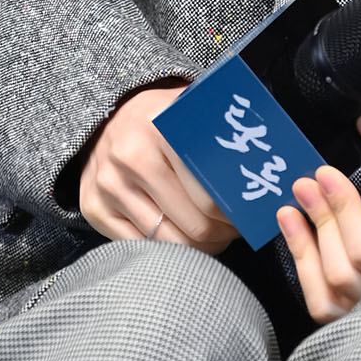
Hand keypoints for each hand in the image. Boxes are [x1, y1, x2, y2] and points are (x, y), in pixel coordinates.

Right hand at [78, 81, 241, 255]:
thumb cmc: (159, 118)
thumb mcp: (188, 110)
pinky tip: (182, 239)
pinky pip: (140, 246)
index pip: (210, 193)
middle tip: (234, 231)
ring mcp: (109, 185)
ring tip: (214, 238)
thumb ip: (220, 130)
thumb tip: (267, 158)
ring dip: (199, 248)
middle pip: (194, 223)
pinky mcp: (93, 208)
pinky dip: (167, 250)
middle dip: (221, 234)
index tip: (248, 217)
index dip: (235, 213)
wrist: (103, 117)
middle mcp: (131, 157)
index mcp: (162, 127)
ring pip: (169, 242)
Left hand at [276, 115, 360, 323]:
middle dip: (321, 223)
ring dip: (304, 254)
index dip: (343, 210)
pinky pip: (330, 309)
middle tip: (303, 183)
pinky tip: (299, 243)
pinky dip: (309, 276)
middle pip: (344, 275)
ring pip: (329, 302)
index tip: (325, 173)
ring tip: (289, 213)